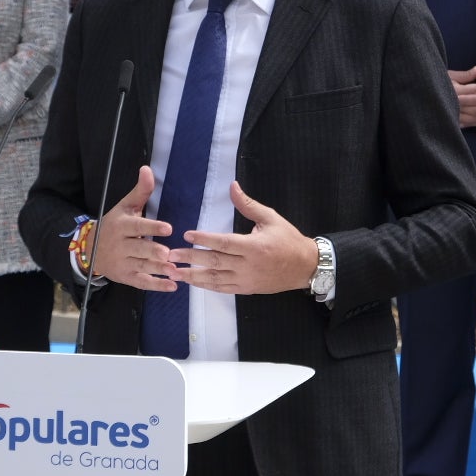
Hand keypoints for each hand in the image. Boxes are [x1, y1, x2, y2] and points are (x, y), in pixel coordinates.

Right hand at [89, 166, 180, 289]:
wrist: (90, 249)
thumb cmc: (115, 224)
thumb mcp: (125, 206)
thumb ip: (140, 191)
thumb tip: (147, 169)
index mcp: (122, 226)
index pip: (137, 226)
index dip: (152, 227)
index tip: (168, 228)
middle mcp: (121, 245)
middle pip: (139, 249)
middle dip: (154, 252)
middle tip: (168, 253)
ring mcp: (123, 263)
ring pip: (142, 266)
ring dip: (158, 270)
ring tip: (175, 271)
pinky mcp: (126, 277)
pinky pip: (141, 282)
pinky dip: (157, 285)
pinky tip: (172, 286)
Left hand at [174, 181, 318, 294]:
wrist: (305, 267)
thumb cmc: (288, 240)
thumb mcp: (271, 218)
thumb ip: (248, 205)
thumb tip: (232, 186)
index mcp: (254, 246)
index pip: (224, 242)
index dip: (204, 239)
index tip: (187, 235)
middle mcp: (248, 265)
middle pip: (215, 262)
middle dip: (191, 258)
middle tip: (171, 255)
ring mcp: (246, 280)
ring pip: (216, 279)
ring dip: (193, 276)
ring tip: (174, 272)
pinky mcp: (247, 289)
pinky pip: (223, 289)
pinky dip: (207, 286)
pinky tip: (193, 282)